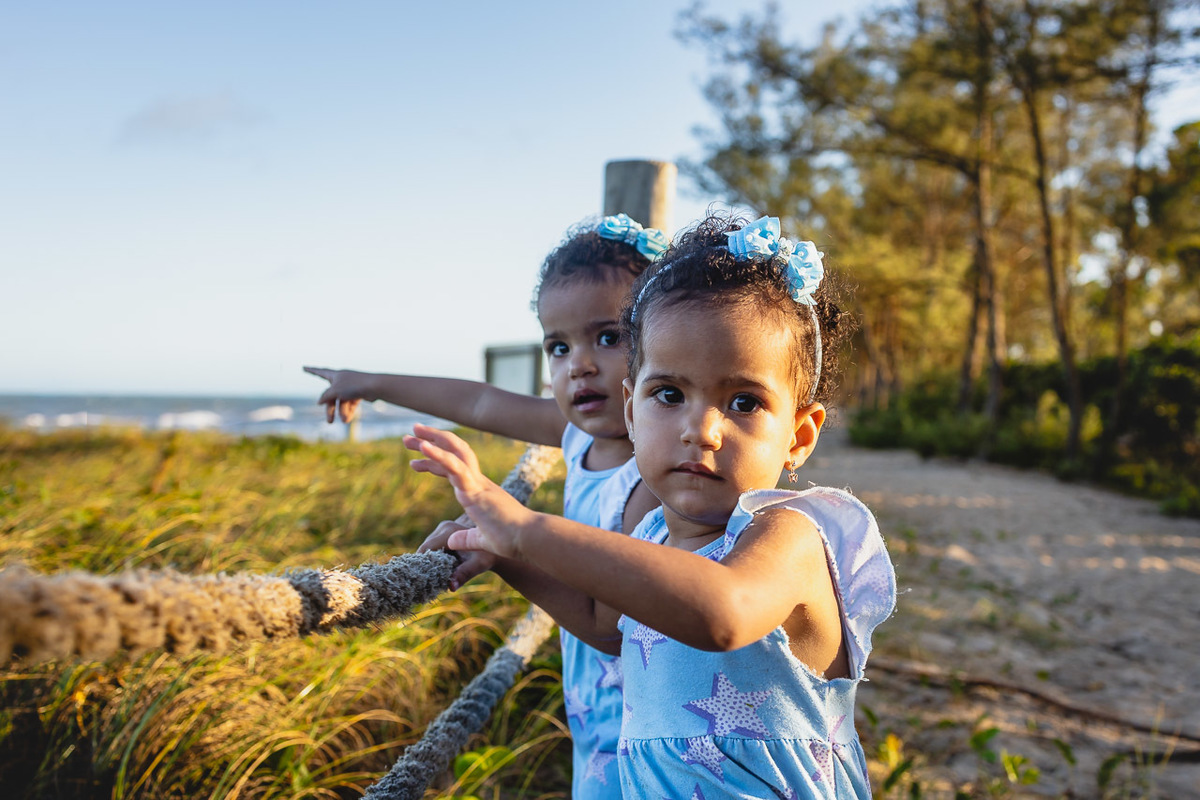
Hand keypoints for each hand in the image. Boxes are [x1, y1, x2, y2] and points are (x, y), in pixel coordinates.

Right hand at [303, 366, 372, 422]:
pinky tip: (349, 419)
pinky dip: (349, 410)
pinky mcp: (358, 394)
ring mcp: (350, 387)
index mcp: (335, 375)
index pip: (320, 372)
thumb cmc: (354, 385)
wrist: (375, 387)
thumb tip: (319, 401)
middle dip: (330, 410)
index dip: (311, 371)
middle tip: (329, 422)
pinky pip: (350, 404)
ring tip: (345, 421)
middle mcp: (342, 380)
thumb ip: (325, 396)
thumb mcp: (335, 391)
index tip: (304, 367)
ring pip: (341, 402)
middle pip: (331, 396)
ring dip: (342, 412)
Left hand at [404, 424, 533, 558]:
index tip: (414, 460)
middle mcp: (477, 481)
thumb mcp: (482, 540)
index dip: (434, 461)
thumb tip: (452, 542)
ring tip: (409, 435)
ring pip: (453, 452)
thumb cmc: (511, 540)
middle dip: (430, 441)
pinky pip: (455, 466)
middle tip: (408, 435)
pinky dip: (438, 455)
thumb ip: (467, 538)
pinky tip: (423, 446)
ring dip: (430, 441)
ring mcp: (477, 483)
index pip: (452, 468)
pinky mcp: (476, 489)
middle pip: (452, 452)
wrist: (528, 539)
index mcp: (478, 490)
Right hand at [417, 518, 496, 589]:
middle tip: (427, 581)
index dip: (421, 563)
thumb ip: (463, 574)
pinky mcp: (444, 532)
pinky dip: (434, 558)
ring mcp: (443, 528)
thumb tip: (451, 586)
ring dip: (429, 561)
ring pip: (428, 548)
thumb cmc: (488, 557)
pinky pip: (433, 547)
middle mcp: (444, 526)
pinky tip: (440, 569)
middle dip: (425, 564)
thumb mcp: (477, 565)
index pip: (426, 548)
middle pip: (425, 548)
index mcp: (449, 531)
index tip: (420, 579)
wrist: (496, 547)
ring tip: (434, 576)